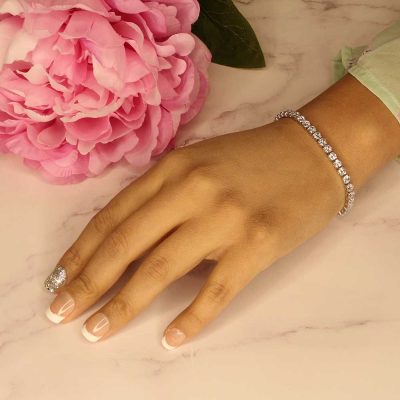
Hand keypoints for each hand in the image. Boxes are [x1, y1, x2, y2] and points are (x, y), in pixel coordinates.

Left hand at [44, 117, 342, 348]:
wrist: (312, 153)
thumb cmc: (253, 159)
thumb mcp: (198, 164)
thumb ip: (163, 197)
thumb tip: (131, 243)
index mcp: (174, 167)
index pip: (113, 216)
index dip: (81, 252)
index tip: (59, 280)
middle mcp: (193, 190)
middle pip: (126, 244)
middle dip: (88, 283)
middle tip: (61, 312)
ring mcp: (225, 218)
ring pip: (161, 269)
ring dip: (124, 305)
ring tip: (97, 331)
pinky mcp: (257, 243)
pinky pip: (217, 289)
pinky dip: (192, 318)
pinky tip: (171, 338)